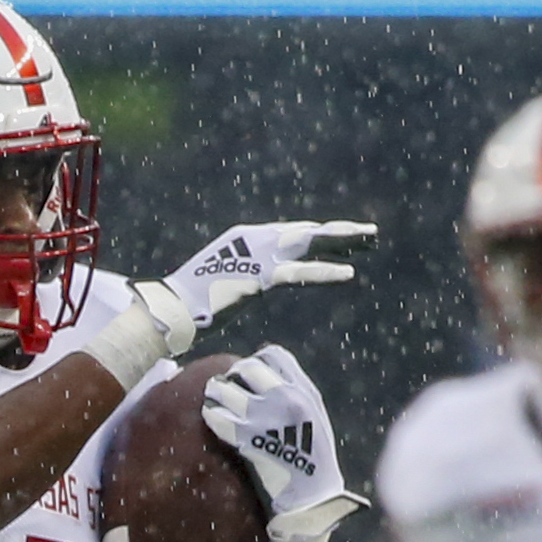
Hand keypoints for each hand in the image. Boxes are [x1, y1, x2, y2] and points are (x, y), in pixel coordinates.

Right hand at [163, 219, 376, 336]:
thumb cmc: (188, 303)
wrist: (170, 309)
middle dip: (340, 232)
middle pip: (307, 232)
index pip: (293, 234)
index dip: (322, 237)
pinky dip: (325, 272)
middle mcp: (255, 239)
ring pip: (309, 244)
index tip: (346, 240)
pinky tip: (349, 273)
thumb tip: (243, 290)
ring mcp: (257, 255)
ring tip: (371, 241)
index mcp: (246, 238)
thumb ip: (241, 279)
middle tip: (370, 234)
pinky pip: (300, 273)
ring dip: (342, 241)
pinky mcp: (258, 277)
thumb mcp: (221, 283)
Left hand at [200, 345, 369, 541]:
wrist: (311, 498)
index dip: (255, 362)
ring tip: (212, 402)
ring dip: (215, 393)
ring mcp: (266, 417)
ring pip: (226, 389)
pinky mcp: (249, 439)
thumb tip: (267, 378)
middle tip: (224, 389)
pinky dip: (211, 415)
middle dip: (232, 377)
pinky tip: (211, 420)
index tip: (247, 376)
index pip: (273, 356)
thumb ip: (294, 396)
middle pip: (246, 368)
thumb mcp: (313, 419)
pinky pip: (218, 417)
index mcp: (304, 391)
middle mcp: (286, 398)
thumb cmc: (310, 461)